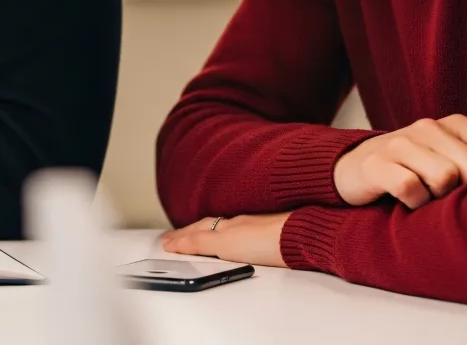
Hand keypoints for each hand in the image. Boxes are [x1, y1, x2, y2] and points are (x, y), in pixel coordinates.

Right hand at [159, 213, 290, 267]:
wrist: (300, 237)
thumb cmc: (268, 240)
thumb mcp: (225, 244)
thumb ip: (200, 242)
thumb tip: (174, 241)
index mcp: (223, 225)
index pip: (196, 232)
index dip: (179, 237)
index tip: (165, 241)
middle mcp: (236, 223)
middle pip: (206, 227)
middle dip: (188, 231)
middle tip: (173, 237)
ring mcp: (251, 228)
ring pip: (221, 228)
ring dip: (204, 232)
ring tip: (193, 235)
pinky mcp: (265, 236)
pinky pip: (236, 232)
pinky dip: (223, 234)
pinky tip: (228, 238)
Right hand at [334, 115, 466, 209]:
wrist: (353, 167)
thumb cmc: (416, 170)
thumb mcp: (454, 159)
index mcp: (454, 125)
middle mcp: (427, 128)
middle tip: (448, 197)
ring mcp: (399, 144)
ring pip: (444, 178)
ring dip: (439, 198)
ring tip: (426, 196)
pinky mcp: (376, 164)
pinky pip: (410, 189)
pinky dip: (413, 203)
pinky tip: (405, 200)